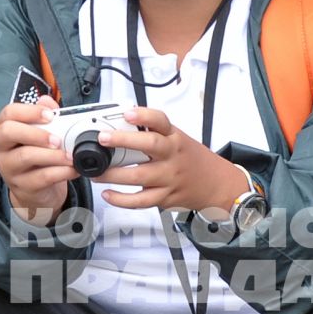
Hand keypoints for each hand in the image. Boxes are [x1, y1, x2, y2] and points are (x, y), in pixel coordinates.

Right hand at [0, 99, 74, 224]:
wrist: (34, 189)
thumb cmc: (36, 155)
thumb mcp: (39, 134)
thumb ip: (44, 115)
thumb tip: (48, 101)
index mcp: (4, 128)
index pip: (8, 113)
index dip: (29, 111)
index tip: (50, 115)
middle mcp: (1, 147)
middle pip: (8, 132)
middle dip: (35, 133)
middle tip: (57, 139)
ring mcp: (9, 168)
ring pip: (25, 156)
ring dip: (52, 155)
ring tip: (70, 156)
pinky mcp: (22, 186)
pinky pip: (40, 178)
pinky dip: (60, 173)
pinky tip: (73, 169)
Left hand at [90, 105, 250, 216]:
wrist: (216, 184)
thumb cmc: (192, 160)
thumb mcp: (177, 139)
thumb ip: (153, 132)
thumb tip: (122, 122)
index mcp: (174, 138)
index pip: (161, 121)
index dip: (144, 116)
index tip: (128, 113)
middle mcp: (172, 156)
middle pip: (150, 145)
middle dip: (124, 141)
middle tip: (104, 138)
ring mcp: (169, 178)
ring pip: (140, 176)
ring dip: (114, 174)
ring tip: (97, 172)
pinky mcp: (165, 197)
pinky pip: (141, 201)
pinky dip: (122, 200)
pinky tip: (109, 195)